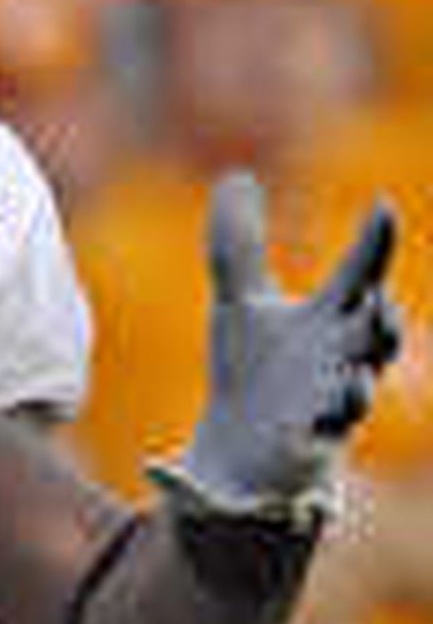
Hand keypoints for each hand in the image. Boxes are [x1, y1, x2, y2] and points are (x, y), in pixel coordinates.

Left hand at [148, 173, 402, 526]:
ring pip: (357, 398)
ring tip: (355, 379)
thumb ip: (239, 243)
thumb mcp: (240, 299)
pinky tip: (306, 428)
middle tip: (378, 304)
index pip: (361, 276)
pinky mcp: (307, 448)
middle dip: (382, 327)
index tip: (383, 206)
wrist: (239, 446)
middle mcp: (341, 362)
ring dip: (357, 391)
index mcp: (330, 321)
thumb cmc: (253, 369)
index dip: (375, 243)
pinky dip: (316, 435)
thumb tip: (239, 176)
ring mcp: (329, 407)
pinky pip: (321, 442)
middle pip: (374, 341)